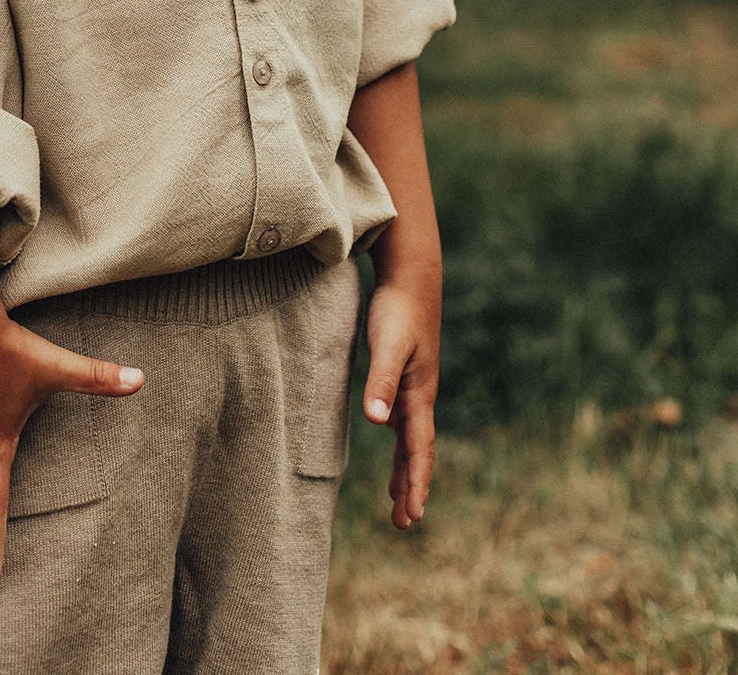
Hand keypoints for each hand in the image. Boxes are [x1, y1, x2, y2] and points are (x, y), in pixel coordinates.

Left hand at [361, 270, 439, 529]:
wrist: (412, 276)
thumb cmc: (397, 310)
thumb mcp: (387, 346)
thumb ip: (381, 383)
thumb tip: (378, 423)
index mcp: (418, 395)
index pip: (418, 450)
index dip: (415, 483)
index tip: (412, 516)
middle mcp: (420, 395)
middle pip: (418, 451)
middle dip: (413, 486)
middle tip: (405, 522)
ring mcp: (415, 385)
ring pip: (412, 437)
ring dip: (406, 468)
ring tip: (398, 497)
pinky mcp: (405, 371)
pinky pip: (404, 417)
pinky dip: (400, 439)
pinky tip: (391, 436)